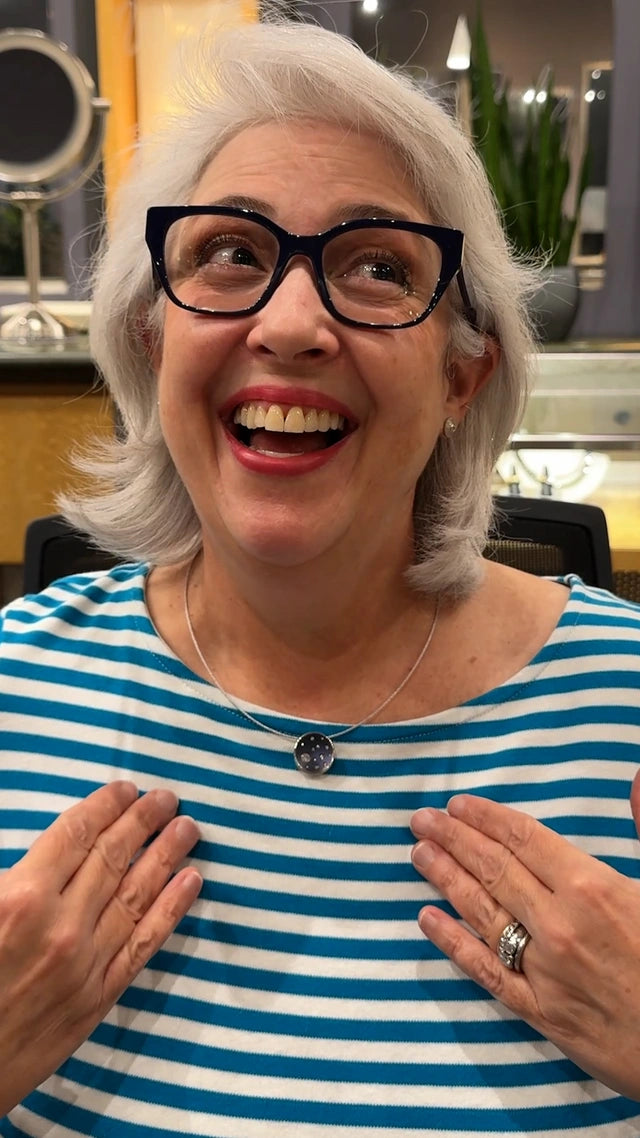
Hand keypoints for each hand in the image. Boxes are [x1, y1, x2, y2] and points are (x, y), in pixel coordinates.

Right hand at [0, 780, 201, 1114]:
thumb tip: (48, 847)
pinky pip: (144, 944)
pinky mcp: (98, 997)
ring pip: (137, 894)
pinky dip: (172, 910)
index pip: (75, 834)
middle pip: (113, 857)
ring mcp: (85, 962)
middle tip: (168, 798)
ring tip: (187, 828)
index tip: (125, 788)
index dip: (104, 806)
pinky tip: (191, 882)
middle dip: (143, 821)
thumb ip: (10, 877)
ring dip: (166, 856)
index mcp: (19, 898)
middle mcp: (61, 925)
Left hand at [410, 771, 639, 1099]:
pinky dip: (453, 943)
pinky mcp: (540, 1012)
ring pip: (482, 912)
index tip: (458, 804)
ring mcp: (544, 969)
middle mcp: (558, 924)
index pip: (524, 839)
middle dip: (454, 839)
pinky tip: (426, 919)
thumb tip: (635, 776)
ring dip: (446, 878)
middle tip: (422, 820)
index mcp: (592, 887)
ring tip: (418, 853)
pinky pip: (486, 971)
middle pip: (494, 870)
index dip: (486, 818)